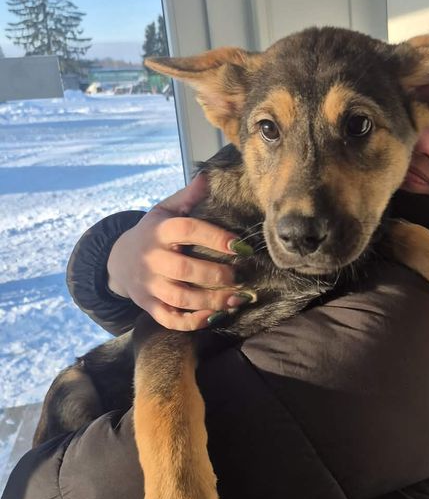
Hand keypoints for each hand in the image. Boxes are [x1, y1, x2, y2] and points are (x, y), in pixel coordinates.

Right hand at [107, 174, 246, 330]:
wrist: (118, 259)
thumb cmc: (153, 232)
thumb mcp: (164, 210)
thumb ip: (187, 197)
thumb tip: (208, 176)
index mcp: (160, 231)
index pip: (188, 230)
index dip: (215, 237)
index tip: (241, 246)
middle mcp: (152, 258)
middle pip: (184, 269)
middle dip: (215, 275)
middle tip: (240, 277)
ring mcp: (148, 284)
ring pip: (179, 298)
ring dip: (210, 301)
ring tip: (237, 299)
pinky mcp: (148, 305)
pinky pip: (169, 319)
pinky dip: (192, 322)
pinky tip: (214, 317)